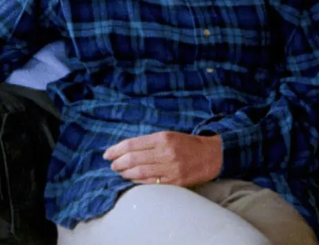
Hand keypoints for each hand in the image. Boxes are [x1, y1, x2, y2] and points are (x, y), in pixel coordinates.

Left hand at [103, 131, 222, 186]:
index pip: (132, 144)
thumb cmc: (187, 144)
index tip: (107, 153)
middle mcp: (165, 152)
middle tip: (112, 165)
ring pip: (140, 172)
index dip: (116, 149)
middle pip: (133, 158)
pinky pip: (151, 183)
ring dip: (126, 173)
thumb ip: (149, 142)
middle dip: (118, 162)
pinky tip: (132, 179)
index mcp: (163, 138)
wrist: (212, 156)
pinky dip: (138, 181)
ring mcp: (170, 168)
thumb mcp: (169, 136)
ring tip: (120, 172)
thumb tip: (126, 150)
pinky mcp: (175, 181)